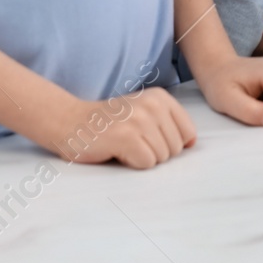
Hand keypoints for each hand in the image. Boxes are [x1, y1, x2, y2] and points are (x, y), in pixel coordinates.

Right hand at [52, 88, 195, 168]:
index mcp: (161, 98)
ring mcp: (140, 120)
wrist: (71, 121)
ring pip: (161, 158)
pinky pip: (147, 163)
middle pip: (175, 148)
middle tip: (132, 142)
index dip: (172, 144)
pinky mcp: (127, 137)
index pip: (188, 132)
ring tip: (124, 145)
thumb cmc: (110, 123)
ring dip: (143, 158)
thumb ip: (168, 123)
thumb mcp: (144, 112)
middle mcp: (153, 105)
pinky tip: (118, 151)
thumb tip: (192, 143)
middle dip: (155, 152)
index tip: (150, 139)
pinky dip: (133, 164)